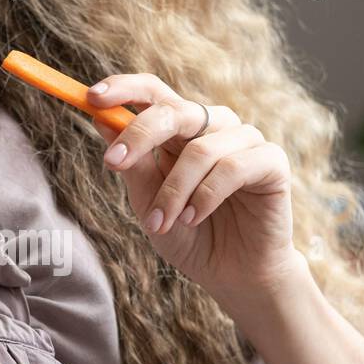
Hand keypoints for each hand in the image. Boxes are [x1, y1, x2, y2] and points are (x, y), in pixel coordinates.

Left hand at [87, 74, 303, 310]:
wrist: (232, 275)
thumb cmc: (189, 236)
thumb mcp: (149, 202)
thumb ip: (133, 163)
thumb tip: (100, 120)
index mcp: (181, 131)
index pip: (154, 93)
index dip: (124, 88)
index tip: (91, 97)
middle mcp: (214, 127)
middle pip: (175, 109)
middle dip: (139, 134)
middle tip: (113, 162)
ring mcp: (245, 141)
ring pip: (201, 149)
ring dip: (173, 191)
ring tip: (161, 224)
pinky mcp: (272, 162)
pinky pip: (232, 168)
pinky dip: (205, 196)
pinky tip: (193, 218)